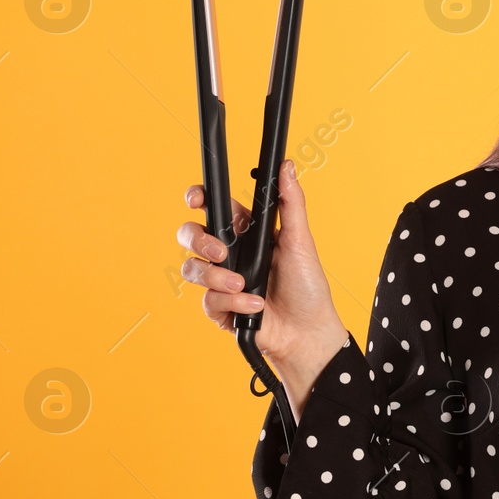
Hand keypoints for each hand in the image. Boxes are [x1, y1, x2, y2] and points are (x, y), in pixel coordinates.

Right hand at [177, 159, 347, 417]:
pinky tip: (256, 307)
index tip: (196, 198)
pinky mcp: (219, 309)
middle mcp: (230, 254)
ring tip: (243, 285)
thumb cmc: (307, 286)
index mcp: (247, 232)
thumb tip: (287, 166)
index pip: (214, 209)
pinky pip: (208, 301)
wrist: (308, 333)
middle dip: (197, 240)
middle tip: (221, 251)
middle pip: (190, 235)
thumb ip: (291, 202)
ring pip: (192, 269)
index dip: (198, 198)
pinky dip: (233, 304)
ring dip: (215, 277)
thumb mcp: (301, 240)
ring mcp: (221, 282)